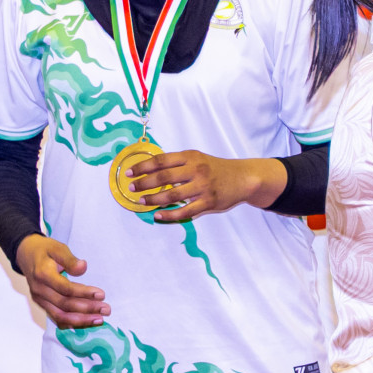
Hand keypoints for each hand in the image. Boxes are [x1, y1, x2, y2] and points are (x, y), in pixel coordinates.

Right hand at [15, 234, 108, 328]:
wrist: (26, 255)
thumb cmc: (46, 250)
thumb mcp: (58, 248)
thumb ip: (70, 259)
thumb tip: (83, 267)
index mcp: (43, 275)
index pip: (65, 288)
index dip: (84, 293)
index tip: (101, 294)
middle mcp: (39, 290)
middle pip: (64, 304)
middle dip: (87, 309)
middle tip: (106, 309)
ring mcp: (40, 299)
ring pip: (60, 315)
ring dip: (81, 320)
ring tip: (100, 319)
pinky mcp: (42, 304)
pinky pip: (57, 317)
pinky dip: (72, 323)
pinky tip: (86, 323)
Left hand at [126, 150, 286, 222]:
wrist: (243, 178)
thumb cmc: (216, 169)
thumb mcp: (198, 159)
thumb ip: (178, 164)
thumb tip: (150, 172)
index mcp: (191, 157)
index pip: (161, 161)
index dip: (142, 167)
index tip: (129, 173)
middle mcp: (197, 170)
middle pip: (164, 177)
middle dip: (144, 184)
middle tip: (132, 189)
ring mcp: (203, 187)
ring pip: (172, 195)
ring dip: (154, 199)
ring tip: (142, 202)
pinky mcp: (209, 202)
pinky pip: (185, 211)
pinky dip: (169, 214)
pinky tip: (158, 215)